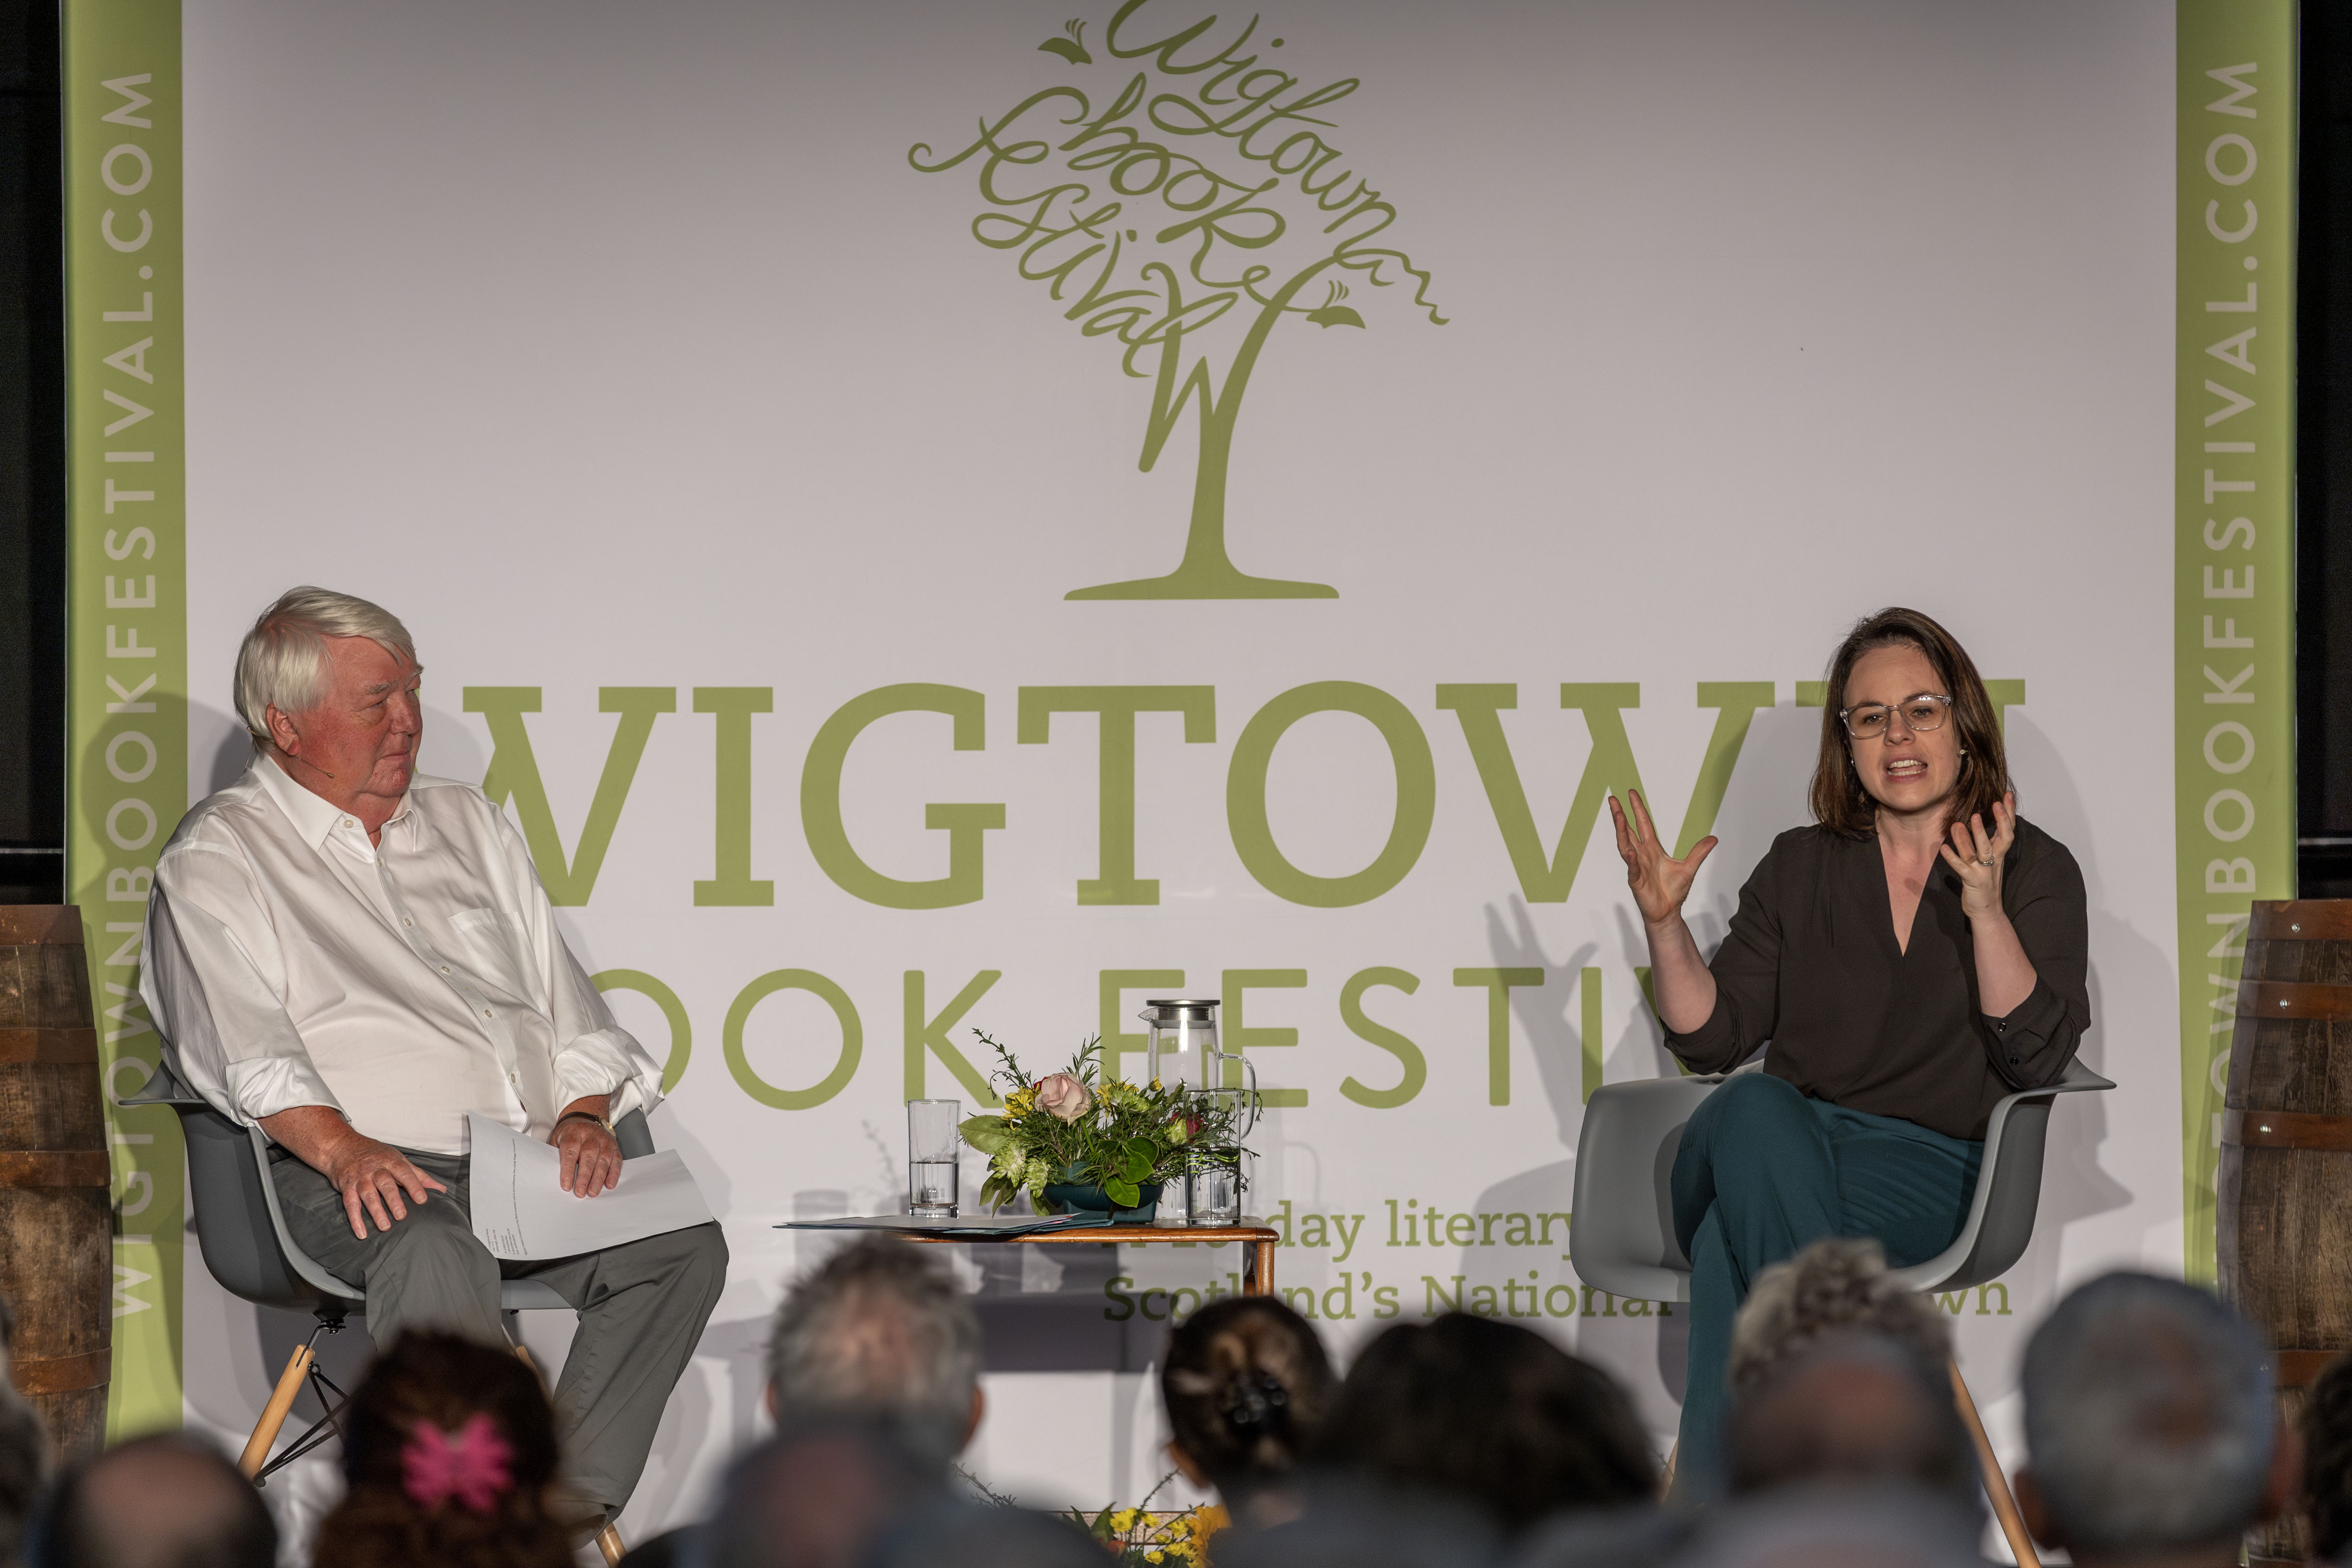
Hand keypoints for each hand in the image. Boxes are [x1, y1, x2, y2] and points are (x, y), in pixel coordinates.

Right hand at [322, 1132, 447, 1239]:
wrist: (342, 1146)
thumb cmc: (375, 1154)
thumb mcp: (398, 1159)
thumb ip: (419, 1176)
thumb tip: (440, 1189)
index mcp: (391, 1162)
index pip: (405, 1173)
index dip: (414, 1185)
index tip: (423, 1200)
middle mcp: (375, 1169)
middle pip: (385, 1184)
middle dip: (394, 1200)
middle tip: (402, 1216)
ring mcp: (360, 1178)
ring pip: (368, 1194)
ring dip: (376, 1211)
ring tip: (385, 1227)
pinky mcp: (346, 1187)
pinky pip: (350, 1204)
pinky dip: (355, 1219)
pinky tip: (362, 1233)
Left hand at [554, 1115, 620, 1197]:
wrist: (585, 1117)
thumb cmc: (570, 1133)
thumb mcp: (557, 1139)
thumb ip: (557, 1155)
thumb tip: (555, 1176)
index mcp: (573, 1134)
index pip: (570, 1152)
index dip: (568, 1170)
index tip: (566, 1186)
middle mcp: (590, 1135)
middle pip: (588, 1156)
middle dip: (584, 1177)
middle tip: (580, 1193)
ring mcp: (604, 1140)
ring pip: (603, 1159)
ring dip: (599, 1178)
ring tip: (593, 1192)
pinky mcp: (614, 1145)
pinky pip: (616, 1160)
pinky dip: (614, 1173)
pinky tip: (609, 1184)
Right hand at [1609, 788, 1715, 927]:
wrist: (1667, 913)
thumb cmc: (1674, 892)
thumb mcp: (1689, 868)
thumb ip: (1699, 852)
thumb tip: (1713, 839)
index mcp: (1653, 849)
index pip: (1643, 824)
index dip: (1637, 809)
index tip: (1631, 794)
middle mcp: (1642, 855)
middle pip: (1628, 831)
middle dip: (1620, 815)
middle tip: (1613, 799)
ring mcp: (1637, 867)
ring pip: (1626, 845)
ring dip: (1621, 831)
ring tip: (1618, 816)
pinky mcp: (1636, 881)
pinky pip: (1633, 868)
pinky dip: (1632, 860)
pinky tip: (1630, 851)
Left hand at [1938, 791, 2017, 922]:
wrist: (1986, 911)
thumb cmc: (1982, 884)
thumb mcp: (1981, 861)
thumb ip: (1972, 843)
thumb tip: (1960, 823)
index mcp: (1998, 854)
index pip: (2007, 830)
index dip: (2008, 813)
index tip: (2007, 795)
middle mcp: (1994, 861)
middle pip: (2002, 838)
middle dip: (2001, 821)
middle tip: (1995, 803)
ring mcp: (1984, 871)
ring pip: (1982, 851)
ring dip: (1977, 834)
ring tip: (1972, 818)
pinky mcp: (1972, 882)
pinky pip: (1962, 868)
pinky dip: (1953, 858)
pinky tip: (1943, 848)